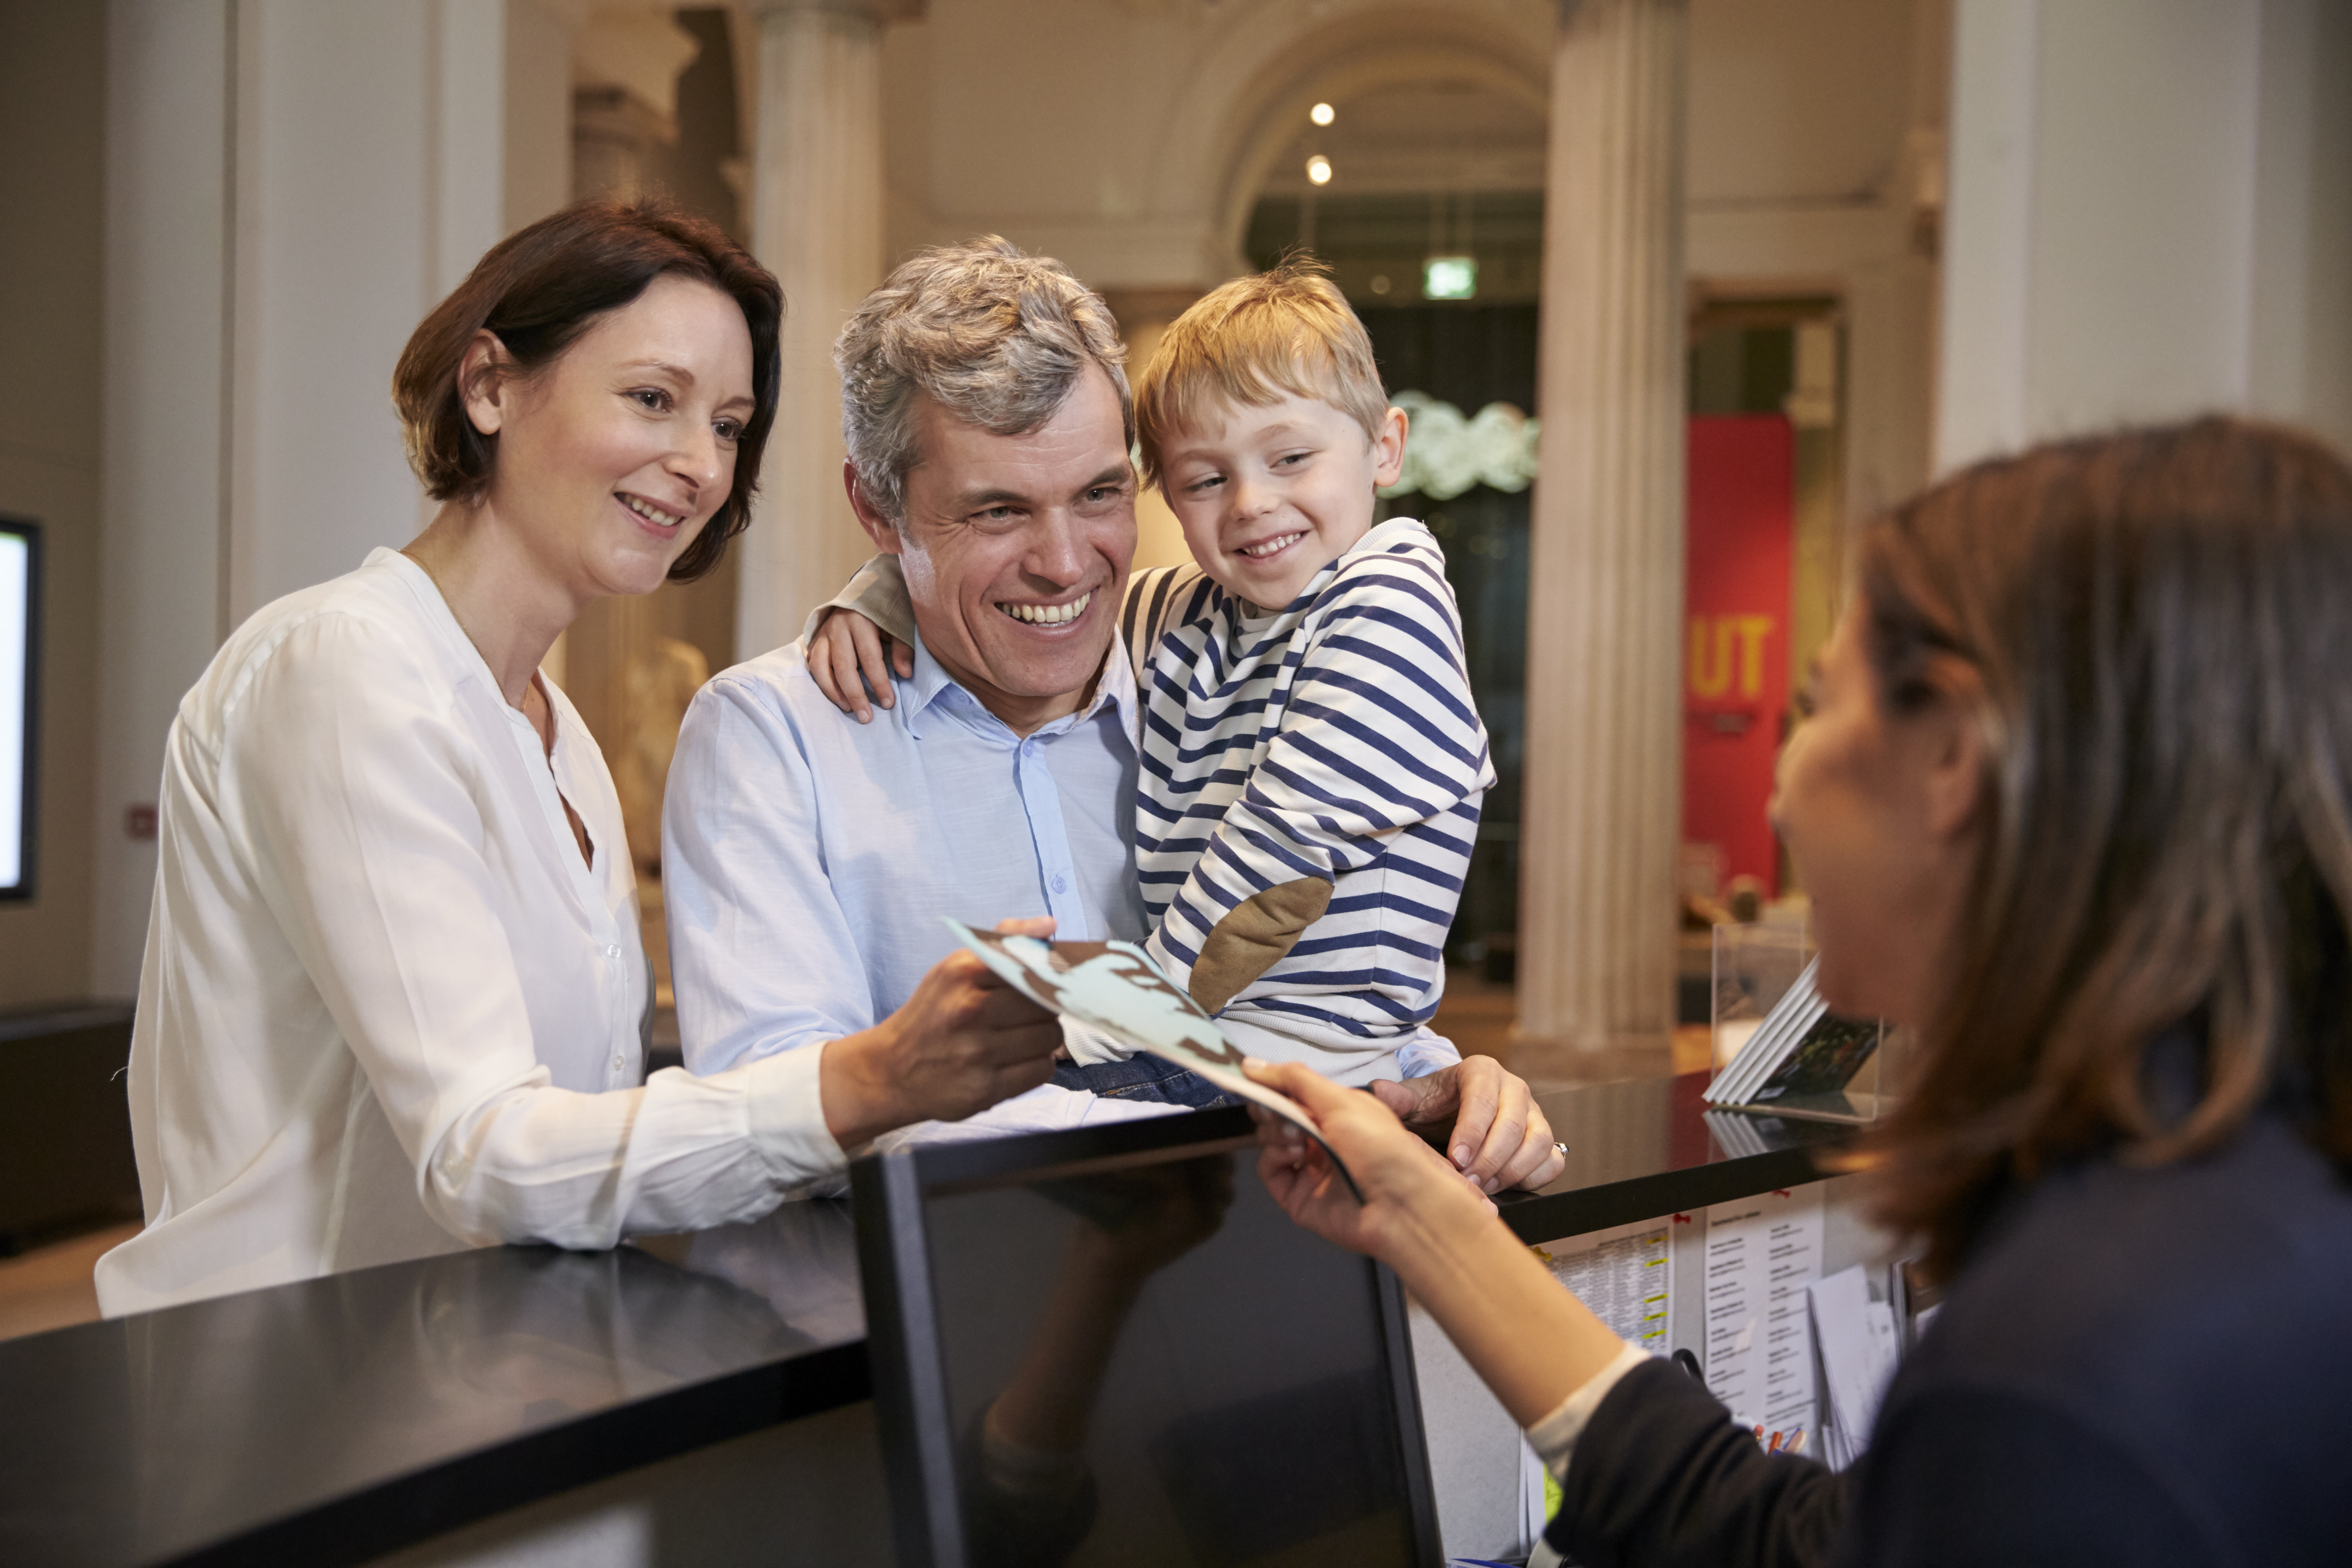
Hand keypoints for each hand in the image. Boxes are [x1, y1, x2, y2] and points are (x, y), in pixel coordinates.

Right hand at [806, 607, 914, 722]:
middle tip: (867, 717)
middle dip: (856, 695)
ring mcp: (824, 634)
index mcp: (861, 621)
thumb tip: (905, 674)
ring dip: (834, 692)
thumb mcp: (897, 624)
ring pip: (821, 668)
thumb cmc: (883, 612)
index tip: (889, 703)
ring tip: (848, 708)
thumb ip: (902, 647)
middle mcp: (838, 627)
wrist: (862, 591)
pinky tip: (835, 696)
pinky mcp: (815, 639)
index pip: (870, 658)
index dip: (879, 683)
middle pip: (844, 667)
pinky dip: (822, 682)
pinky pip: (813, 665)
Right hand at [821, 950, 1059, 1144]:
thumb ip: (1003, 942)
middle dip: (1045, 1009)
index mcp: (963, 973)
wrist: (890, 1071)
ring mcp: (977, 1053)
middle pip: (1047, 1005)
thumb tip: (1049, 925)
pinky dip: (1037, 1066)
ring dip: (1043, 1039)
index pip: (1034, 967)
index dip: (1046, 977)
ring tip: (1021, 1038)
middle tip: (1027, 1015)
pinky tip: (1016, 1061)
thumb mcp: (956, 968)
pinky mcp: (985, 1089)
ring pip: (1050, 1038)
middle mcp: (969, 1010)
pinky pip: (1041, 1071)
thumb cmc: (932, 1015)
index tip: (1044, 984)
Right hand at [1244, 1058, 1495, 1264]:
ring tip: (1295, 1134)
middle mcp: (1321, 1138)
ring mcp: (1307, 1167)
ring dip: (1276, 1129)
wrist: (1398, 1205)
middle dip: (1271, 1105)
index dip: (1274, 1083)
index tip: (1250, 1073)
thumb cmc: (1379, 1145)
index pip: (1295, 1092)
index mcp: (1337, 1113)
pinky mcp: (1295, 1195)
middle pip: (1278, 1114)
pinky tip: (1293, 1152)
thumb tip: (1251, 1064)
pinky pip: (1270, 1168)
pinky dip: (1275, 1155)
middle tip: (1270, 1104)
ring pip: (1270, 1139)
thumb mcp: (1341, 1101)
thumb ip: (1295, 1080)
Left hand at [1370, 1056, 1564, 1193]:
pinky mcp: (1545, 1138)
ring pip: (1538, 1142)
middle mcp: (1514, 1088)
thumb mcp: (1412, 1099)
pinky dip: (1533, 1177)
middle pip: (1514, 1124)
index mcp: (1481, 1071)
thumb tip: (1379, 1091)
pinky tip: (1503, 1185)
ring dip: (1511, 1171)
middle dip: (1489, 1158)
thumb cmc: (1432, 1106)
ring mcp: (1535, 1114)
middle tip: (1466, 1181)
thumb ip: (1396, 1097)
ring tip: (1481, 1186)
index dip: (1471, 1132)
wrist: (1451, 1113)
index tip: (1455, 1160)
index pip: (1483, 1099)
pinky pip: (1553, 1160)